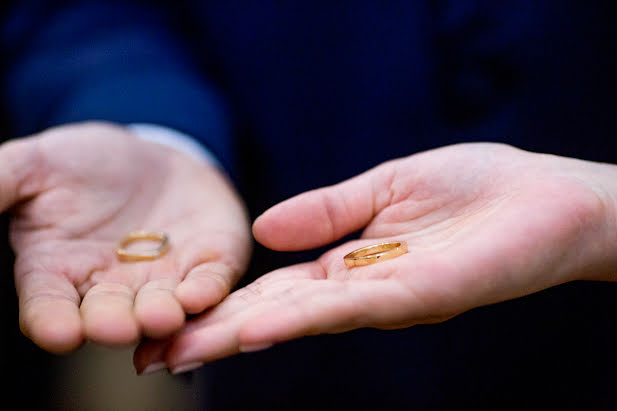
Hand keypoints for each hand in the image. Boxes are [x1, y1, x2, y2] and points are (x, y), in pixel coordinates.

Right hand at [0, 122, 250, 352]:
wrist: (151, 155)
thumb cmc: (85, 162)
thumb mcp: (35, 165)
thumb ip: (0, 183)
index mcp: (58, 272)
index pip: (49, 308)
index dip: (53, 322)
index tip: (58, 332)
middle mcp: (109, 288)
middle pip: (107, 316)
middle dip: (111, 324)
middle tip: (117, 326)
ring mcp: (160, 281)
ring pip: (160, 309)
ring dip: (162, 316)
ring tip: (162, 316)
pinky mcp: (205, 266)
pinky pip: (207, 284)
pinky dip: (206, 291)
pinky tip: (201, 292)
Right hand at [134, 143, 616, 373]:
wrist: (545, 198)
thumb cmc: (472, 188)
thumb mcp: (384, 185)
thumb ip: (327, 210)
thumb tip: (262, 227)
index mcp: (349, 263)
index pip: (274, 290)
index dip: (223, 305)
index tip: (173, 320)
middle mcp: (360, 290)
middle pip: (278, 315)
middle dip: (216, 334)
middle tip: (154, 356)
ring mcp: (387, 298)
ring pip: (305, 319)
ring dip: (243, 334)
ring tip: (188, 348)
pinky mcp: (421, 296)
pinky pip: (352, 307)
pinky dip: (301, 318)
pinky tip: (256, 327)